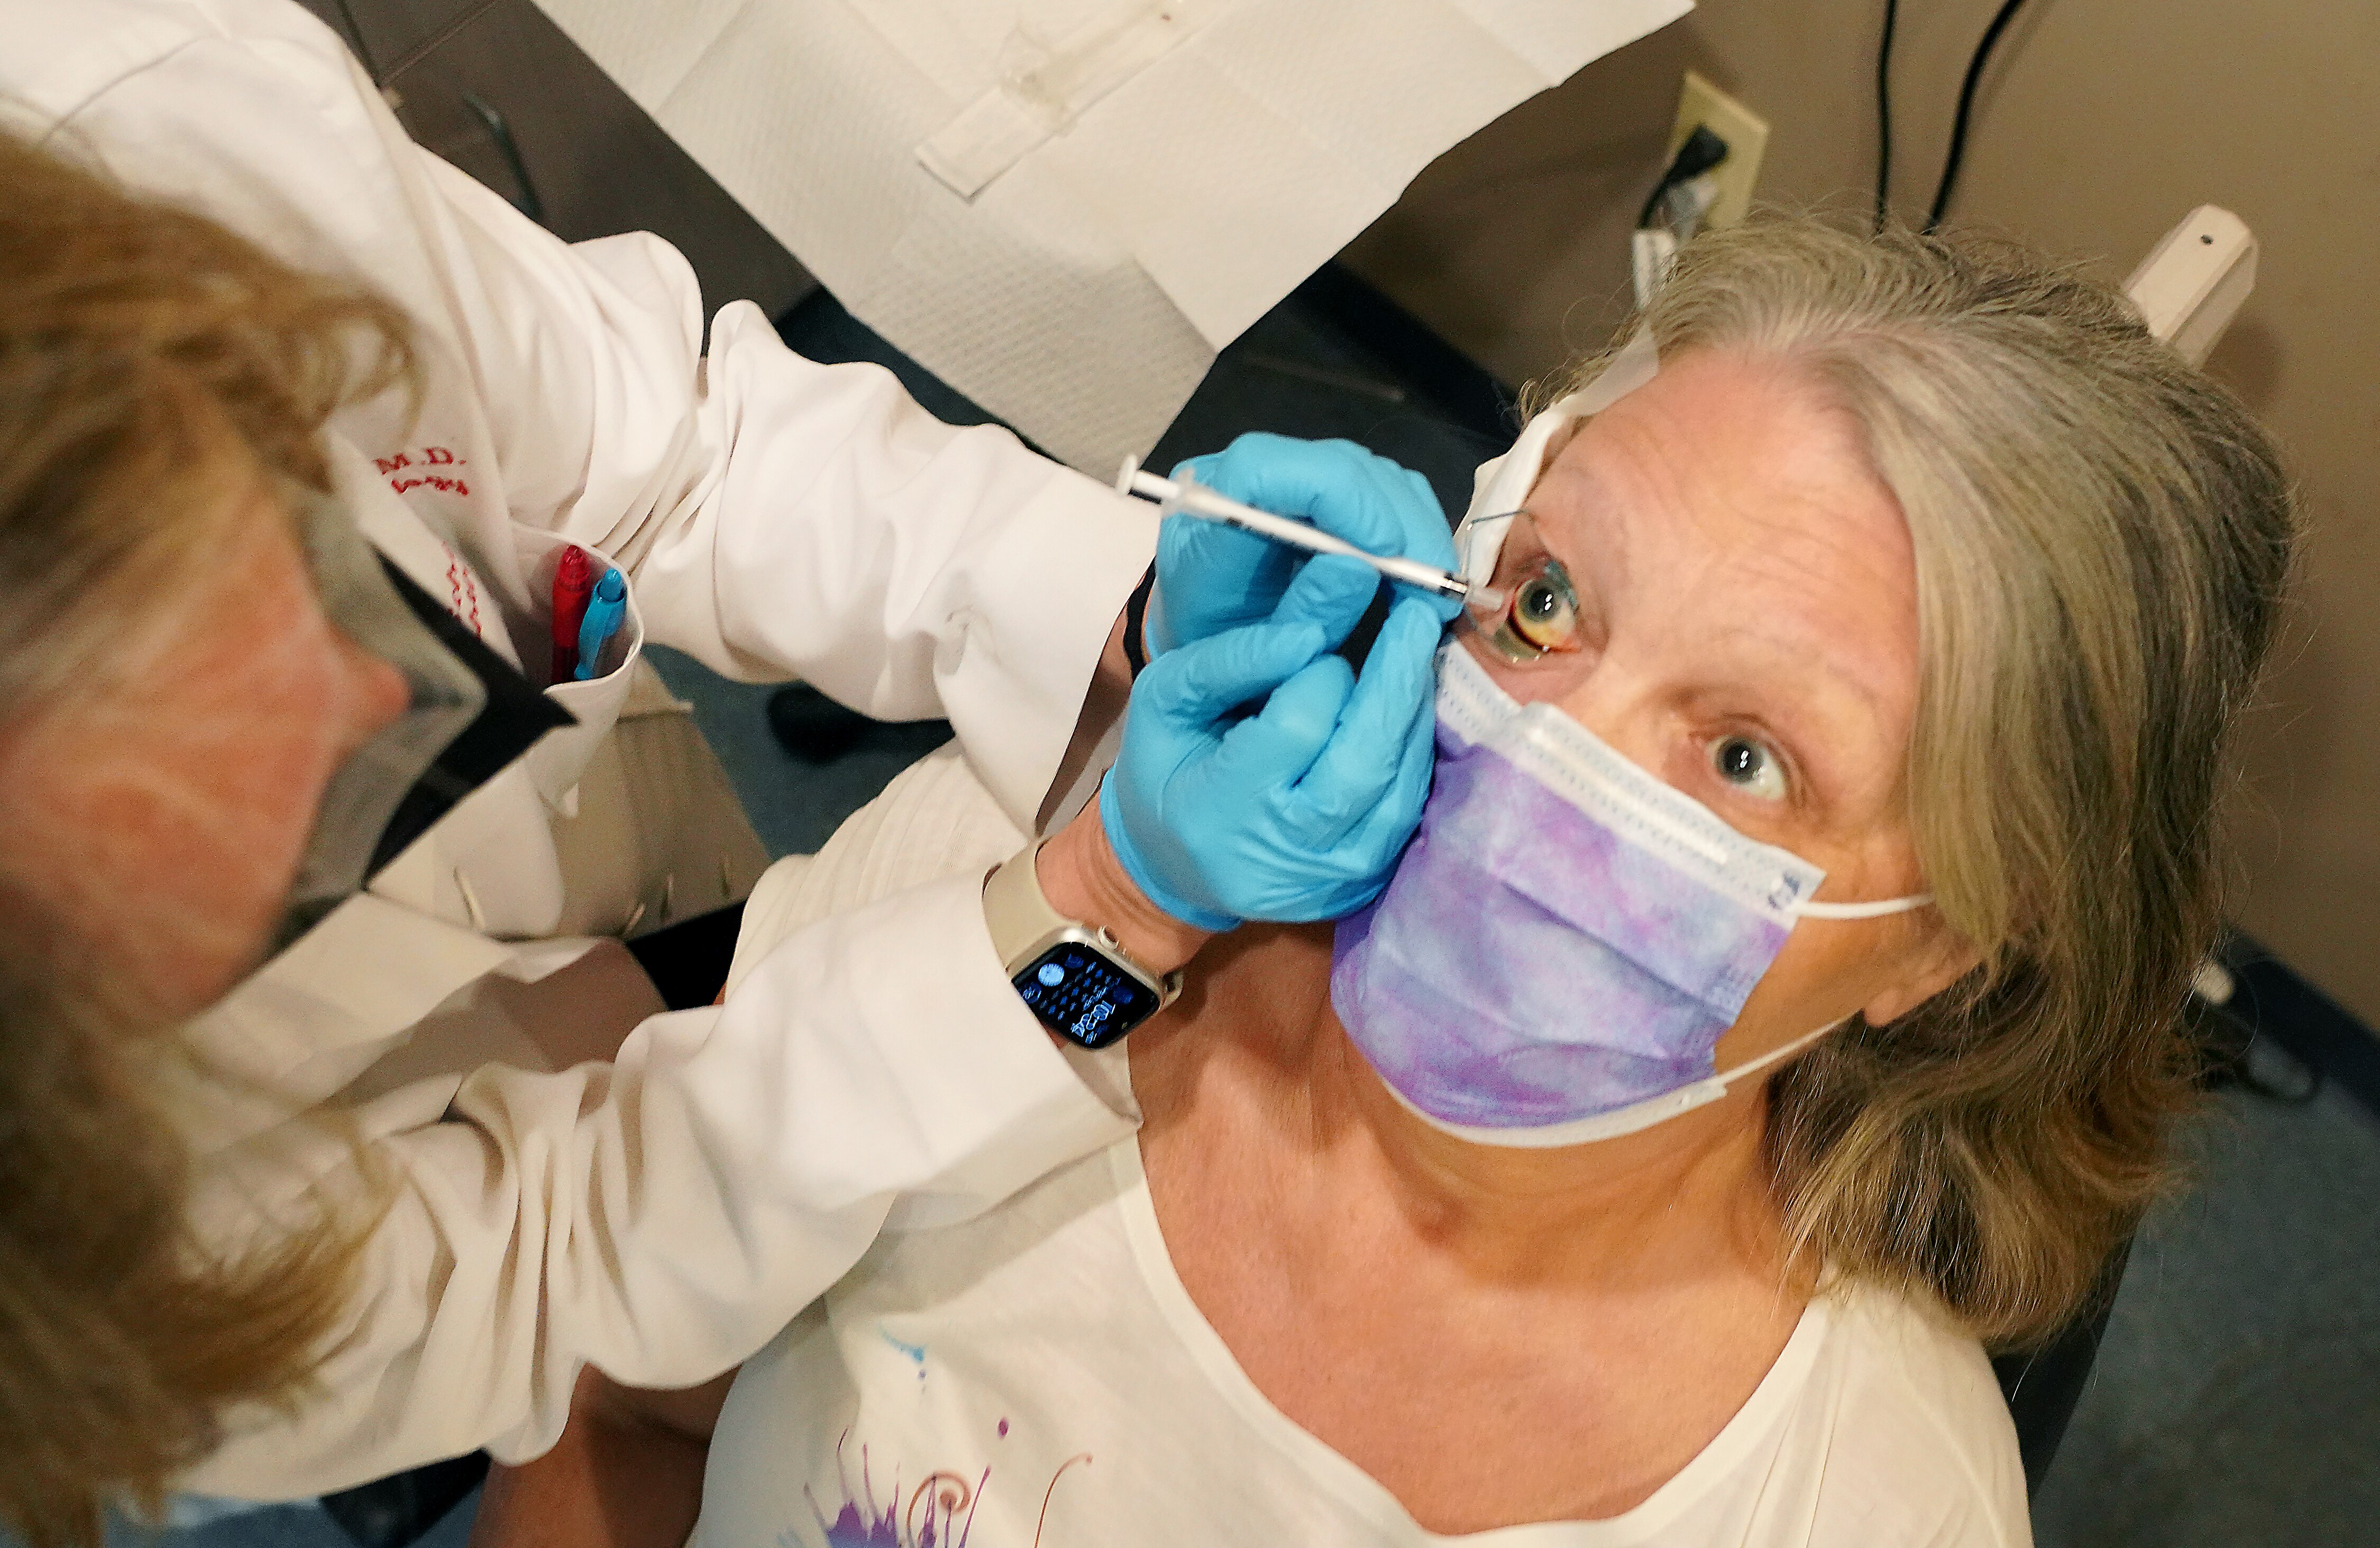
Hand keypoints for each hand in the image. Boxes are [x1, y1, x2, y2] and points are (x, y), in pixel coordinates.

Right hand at [1101, 562, 1445, 929]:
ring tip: (1416, 649)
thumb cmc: (1168, 770)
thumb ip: (1228, 661)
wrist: (1179, 866)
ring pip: (1398, 784)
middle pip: (1364, 761)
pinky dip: (1414, 748)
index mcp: (1220, 810)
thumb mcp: (1166, 701)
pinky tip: (1409, 703)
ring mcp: (1332, 876)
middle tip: (1416, 615)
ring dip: (1414, 710)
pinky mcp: (1365, 881)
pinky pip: (1407, 805)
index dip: (1320, 675)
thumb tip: (1310, 635)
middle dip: (1396, 680)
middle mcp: (1283, 853)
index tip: (1319, 641)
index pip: (1296, 728)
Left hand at [1143, 435, 1462, 655]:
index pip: (1267, 469)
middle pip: (1339, 464)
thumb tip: (1365, 566)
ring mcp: (1287, 475)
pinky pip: (1380, 488)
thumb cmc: (1217, 654)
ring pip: (1370, 473)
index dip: (1339, 495)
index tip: (1388, 550)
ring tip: (1435, 591)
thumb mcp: (1254, 649)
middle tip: (1438, 589)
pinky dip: (1412, 527)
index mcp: (1205, 518)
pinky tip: (1421, 576)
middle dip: (1401, 522)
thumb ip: (1304, 609)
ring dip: (1416, 527)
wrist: (1207, 641)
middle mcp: (1244, 478)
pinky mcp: (1321, 486)